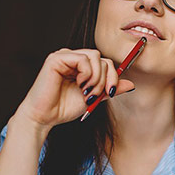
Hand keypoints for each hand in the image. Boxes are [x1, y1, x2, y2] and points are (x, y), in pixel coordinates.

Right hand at [16, 48, 134, 130]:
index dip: (113, 77)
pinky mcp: (57, 58)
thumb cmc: (64, 108)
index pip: (106, 63)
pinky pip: (83, 59)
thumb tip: (130, 84)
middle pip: (103, 59)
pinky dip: (87, 73)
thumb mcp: (94, 98)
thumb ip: (109, 90)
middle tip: (94, 96)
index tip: (110, 93)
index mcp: (81, 66)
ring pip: (95, 56)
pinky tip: (79, 85)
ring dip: (96, 78)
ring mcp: (65, 56)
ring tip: (87, 92)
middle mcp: (73, 58)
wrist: (44, 117)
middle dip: (105, 80)